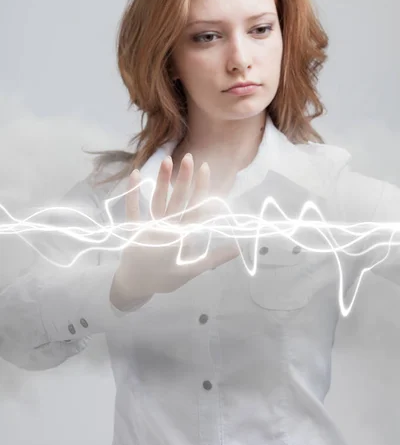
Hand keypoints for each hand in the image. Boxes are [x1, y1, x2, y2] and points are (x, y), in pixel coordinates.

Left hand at [110, 153, 238, 308]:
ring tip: (167, 160)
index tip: (206, 169)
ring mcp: (149, 230)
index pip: (197, 210)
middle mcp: (168, 231)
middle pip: (178, 202)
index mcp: (184, 239)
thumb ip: (215, 257)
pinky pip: (132, 209)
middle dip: (184, 179)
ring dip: (162, 181)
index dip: (202, 190)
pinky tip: (135, 173)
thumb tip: (239, 249)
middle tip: (189, 157)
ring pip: (158, 202)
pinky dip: (133, 192)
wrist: (136, 287)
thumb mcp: (193, 270)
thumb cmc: (166, 278)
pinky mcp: (132, 230)